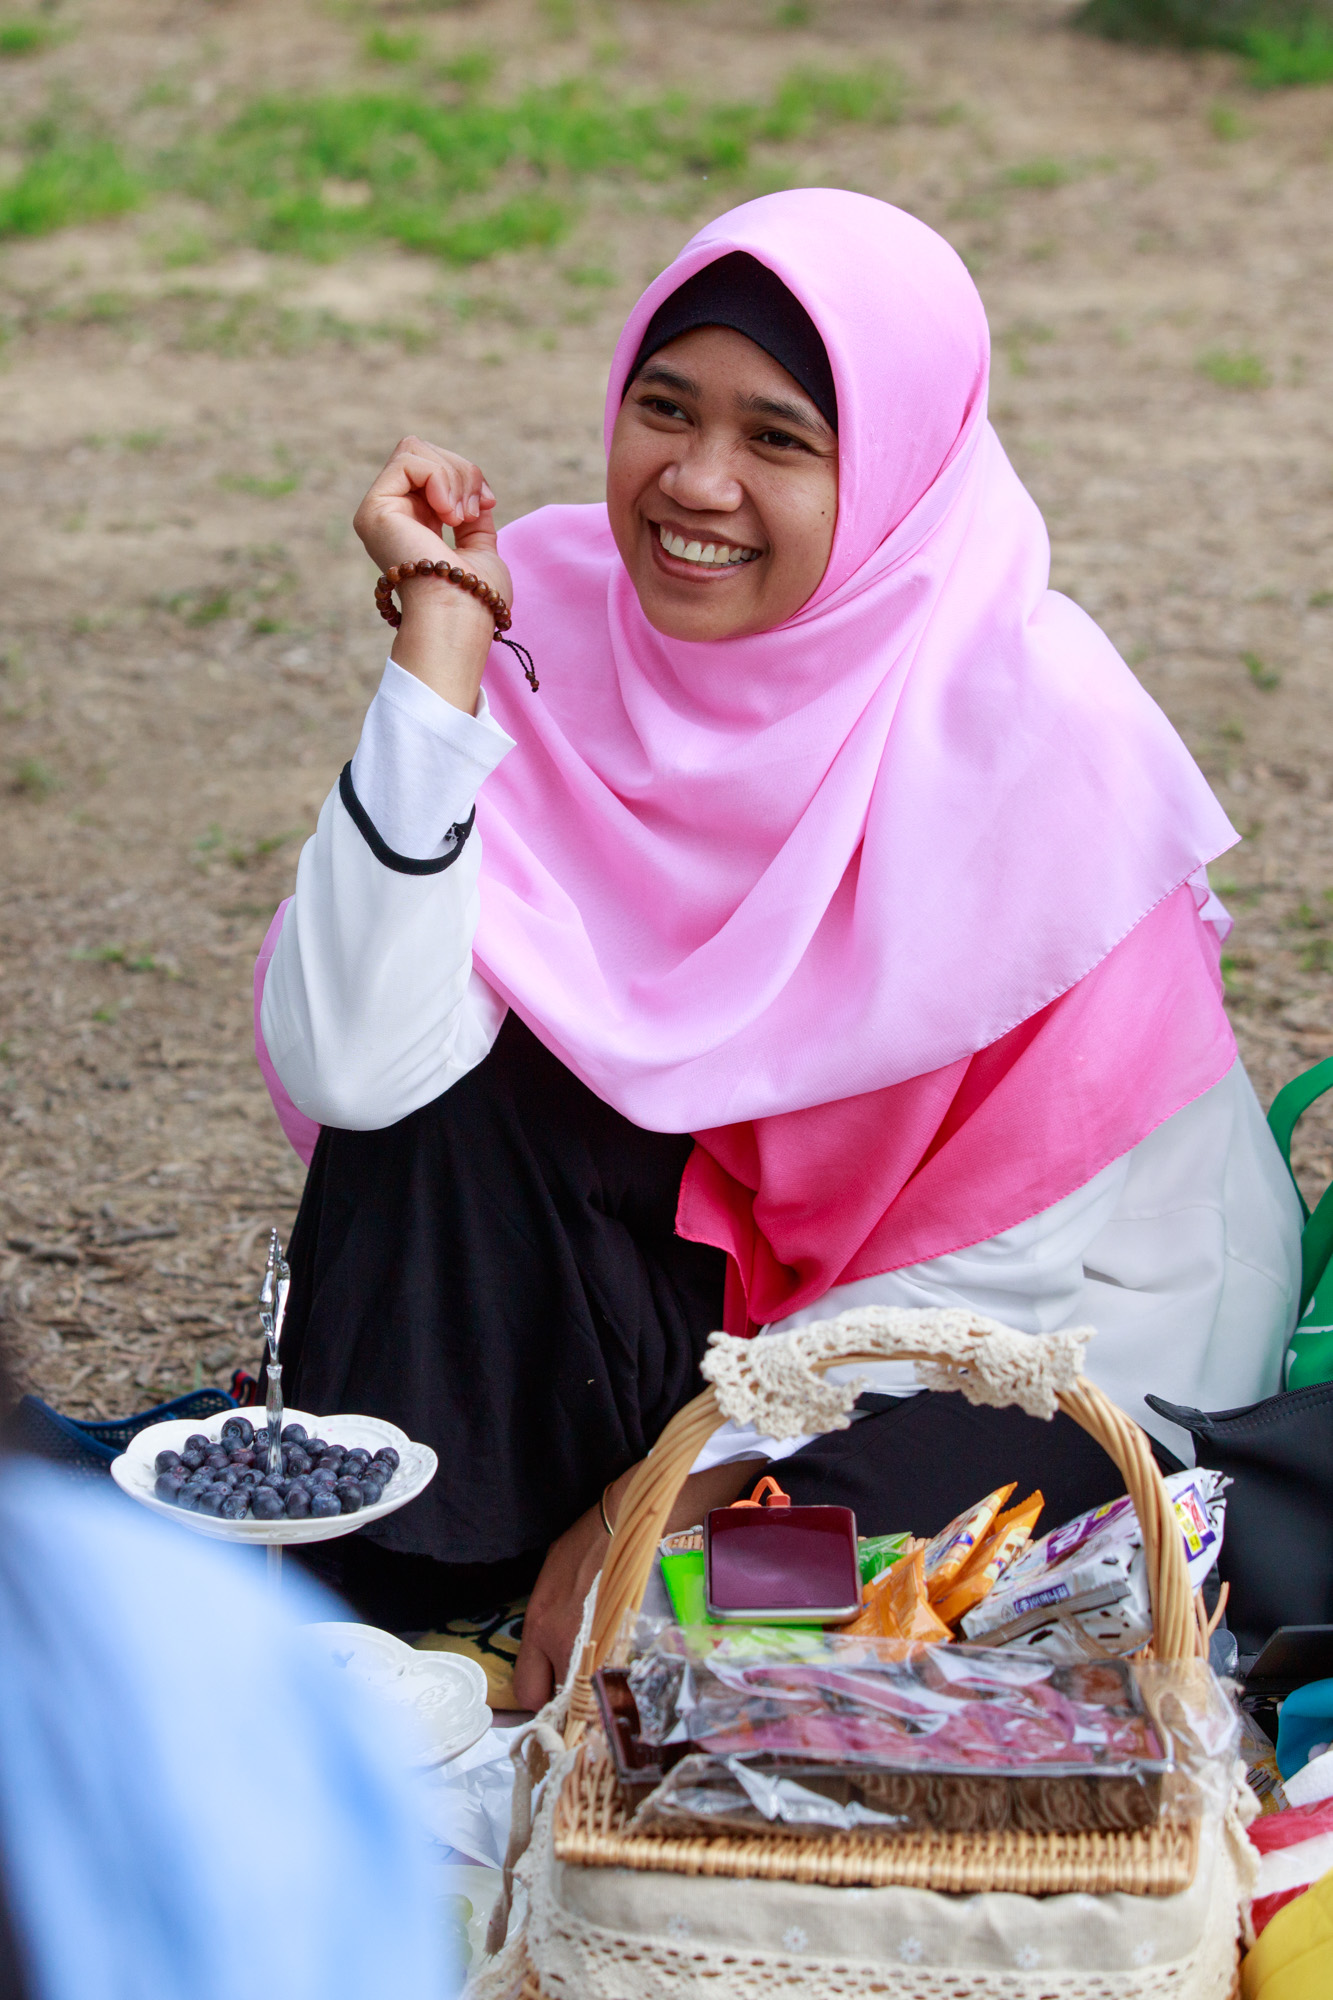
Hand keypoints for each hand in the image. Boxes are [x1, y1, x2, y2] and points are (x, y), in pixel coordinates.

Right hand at [353, 435, 512, 712]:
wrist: (459, 618)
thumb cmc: (474, 597)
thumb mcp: (479, 546)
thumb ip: (472, 517)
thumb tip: (475, 491)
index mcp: (412, 525)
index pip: (434, 470)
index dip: (466, 476)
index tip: (486, 505)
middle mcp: (390, 516)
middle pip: (424, 452)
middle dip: (462, 472)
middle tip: (473, 511)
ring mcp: (377, 511)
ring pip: (415, 450)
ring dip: (453, 476)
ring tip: (460, 517)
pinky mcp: (374, 509)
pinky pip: (409, 459)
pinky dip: (439, 478)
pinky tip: (448, 514)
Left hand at [510, 1457, 762, 1710]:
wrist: (625, 1524)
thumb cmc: (584, 1545)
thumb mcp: (549, 1582)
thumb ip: (545, 1621)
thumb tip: (547, 1650)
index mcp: (541, 1626)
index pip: (527, 1691)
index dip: (538, 1693)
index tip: (548, 1686)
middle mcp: (565, 1644)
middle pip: (560, 1701)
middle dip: (566, 1696)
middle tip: (576, 1679)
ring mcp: (599, 1646)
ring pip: (591, 1695)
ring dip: (593, 1686)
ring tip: (602, 1666)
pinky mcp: (629, 1641)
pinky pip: (617, 1677)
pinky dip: (618, 1675)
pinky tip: (622, 1657)